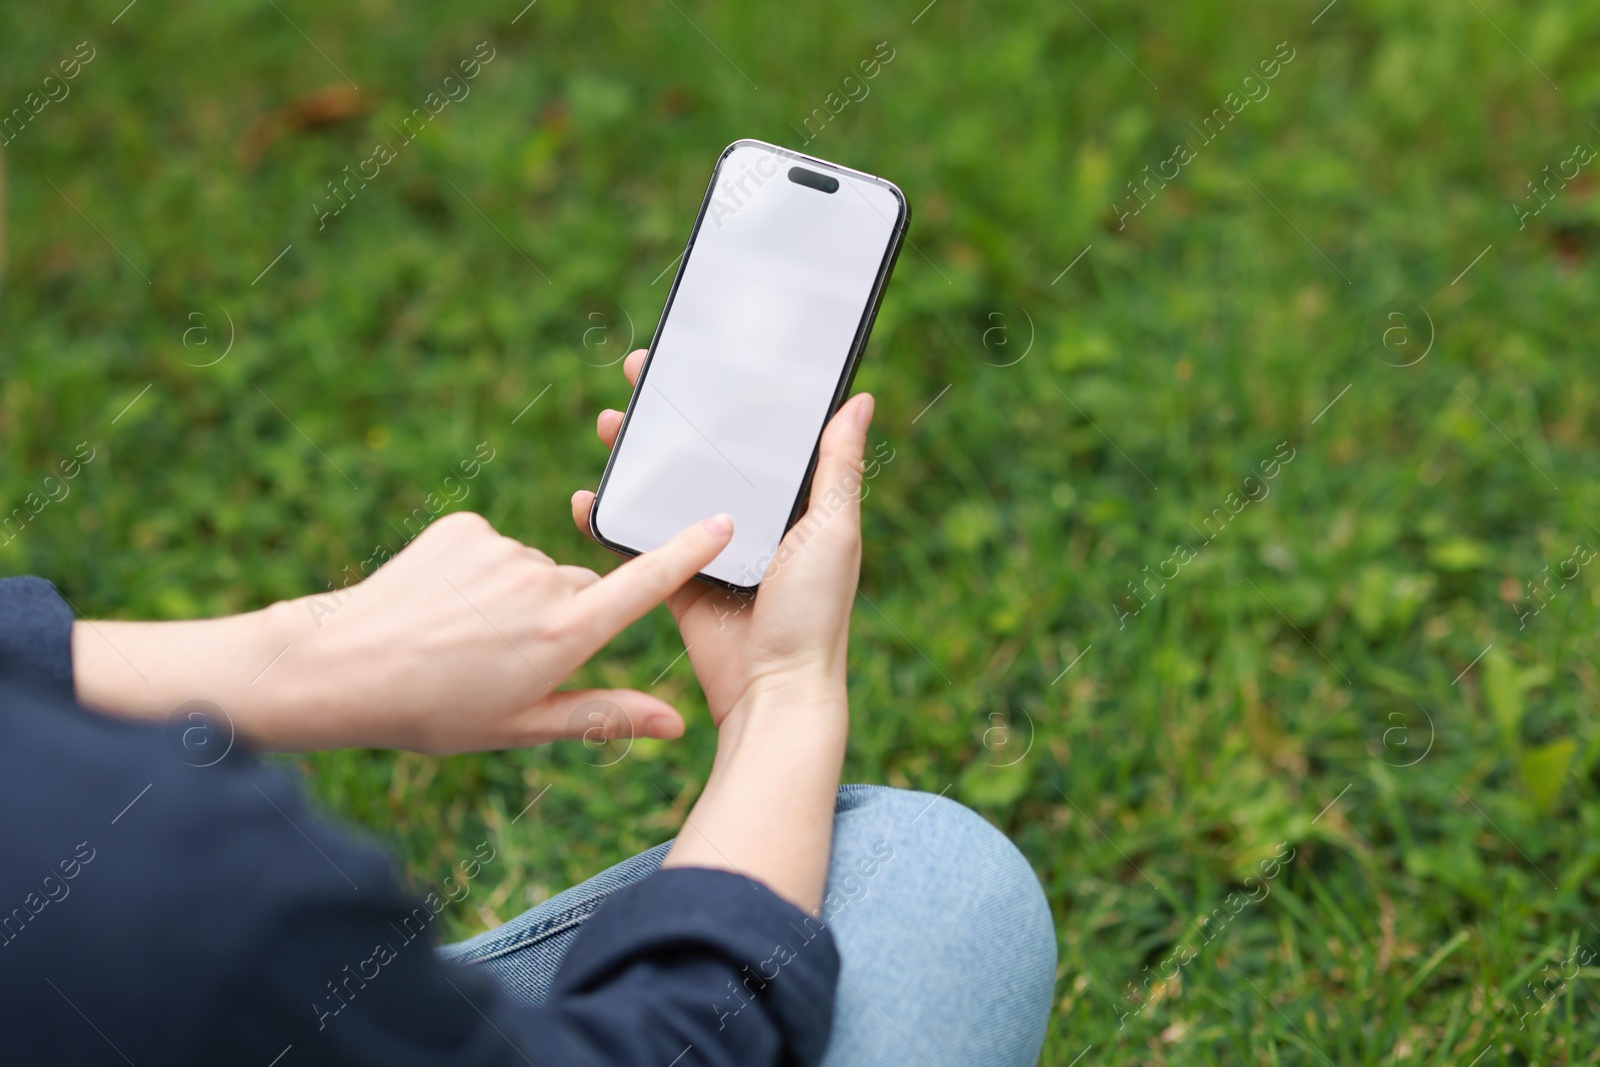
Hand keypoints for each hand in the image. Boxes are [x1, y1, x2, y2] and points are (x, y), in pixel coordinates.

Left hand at [73, 510, 735, 753]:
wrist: (338, 668)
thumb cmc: (434, 712)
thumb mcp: (524, 726)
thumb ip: (607, 715)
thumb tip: (677, 725)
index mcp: (566, 634)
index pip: (645, 584)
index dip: (688, 552)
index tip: (725, 521)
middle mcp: (542, 581)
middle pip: (580, 590)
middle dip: (560, 618)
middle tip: (505, 660)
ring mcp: (502, 548)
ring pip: (532, 570)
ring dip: (513, 597)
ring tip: (460, 636)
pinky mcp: (464, 526)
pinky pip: (492, 547)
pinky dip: (477, 572)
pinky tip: (440, 606)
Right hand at [571, 349, 872, 728]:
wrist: (774, 692)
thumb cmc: (816, 613)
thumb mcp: (836, 530)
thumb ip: (838, 467)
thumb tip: (859, 399)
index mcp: (793, 502)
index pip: (756, 435)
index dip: (727, 396)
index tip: (697, 358)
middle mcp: (751, 519)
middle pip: (702, 454)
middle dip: (668, 415)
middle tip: (638, 374)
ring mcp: (710, 548)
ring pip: (665, 489)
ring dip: (634, 456)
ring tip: (610, 423)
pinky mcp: (676, 580)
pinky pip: (638, 542)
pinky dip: (609, 520)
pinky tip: (587, 498)